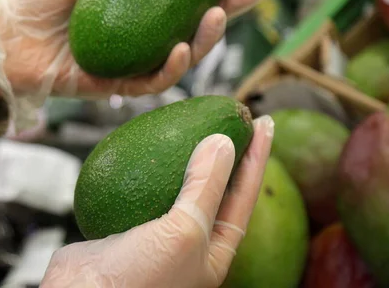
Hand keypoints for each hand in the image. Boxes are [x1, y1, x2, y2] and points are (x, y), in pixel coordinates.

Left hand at [0, 0, 267, 129]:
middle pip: (193, 27)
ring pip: (181, 57)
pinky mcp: (115, 87)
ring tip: (214, 16)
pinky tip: (180, 49)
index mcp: (136, 8)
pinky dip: (169, 68)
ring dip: (204, 40)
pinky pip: (150, 83)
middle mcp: (139, 36)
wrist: (5, 38)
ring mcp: (130, 63)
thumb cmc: (37, 0)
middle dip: (226, 11)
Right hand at [40, 115, 274, 287]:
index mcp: (212, 252)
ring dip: (186, 152)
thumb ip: (205, 188)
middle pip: (213, 187)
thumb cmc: (138, 280)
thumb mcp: (184, 232)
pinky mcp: (125, 220)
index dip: (257, 158)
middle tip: (235, 116)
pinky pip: (142, 184)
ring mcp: (155, 230)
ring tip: (196, 121)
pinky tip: (149, 140)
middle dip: (226, 152)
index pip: (243, 196)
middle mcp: (187, 241)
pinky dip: (148, 162)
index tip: (263, 122)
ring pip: (176, 183)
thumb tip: (222, 142)